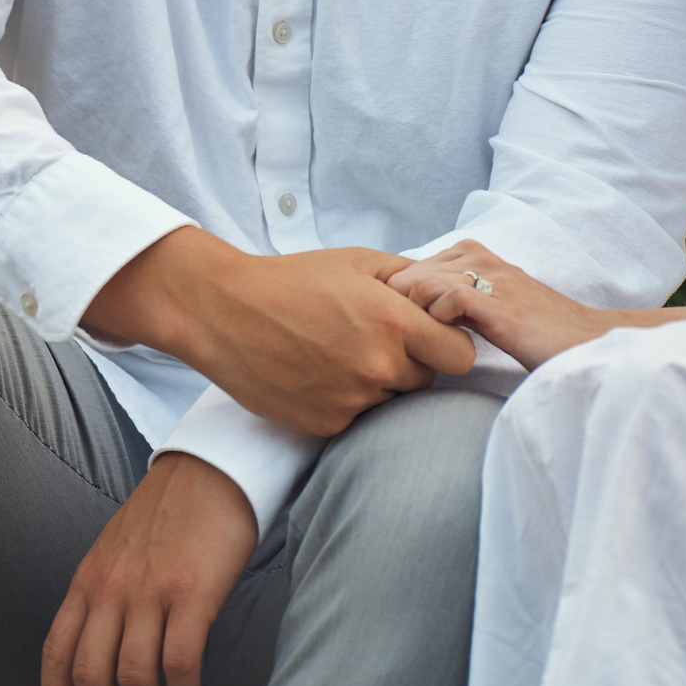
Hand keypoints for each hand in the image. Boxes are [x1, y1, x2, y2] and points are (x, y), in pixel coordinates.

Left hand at [42, 452, 256, 685]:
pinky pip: (180, 662)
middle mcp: (112, 588)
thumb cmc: (167, 513)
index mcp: (88, 579)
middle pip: (90, 676)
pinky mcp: (192, 593)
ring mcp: (150, 590)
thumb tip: (95, 653)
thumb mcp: (114, 550)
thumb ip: (101, 596)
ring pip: (134, 677)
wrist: (212, 468)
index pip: (57, 653)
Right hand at [84, 230, 475, 434]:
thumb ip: (411, 276)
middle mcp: (377, 365)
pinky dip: (346, 401)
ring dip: (378, 383)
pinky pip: (358, 418)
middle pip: (428, 381)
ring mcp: (352, 399)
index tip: (431, 336)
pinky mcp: (326, 424)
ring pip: (392, 401)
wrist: (224, 312)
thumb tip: (450, 292)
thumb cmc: (292, 280)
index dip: (449, 345)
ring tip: (339, 354)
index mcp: (392, 320)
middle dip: (411, 362)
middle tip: (373, 339)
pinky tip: (318, 373)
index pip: (461, 356)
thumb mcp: (357, 260)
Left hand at [385, 240, 615, 368]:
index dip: (400, 295)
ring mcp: (493, 279)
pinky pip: (449, 298)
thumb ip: (458, 296)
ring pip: (424, 281)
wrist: (586, 339)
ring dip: (415, 314)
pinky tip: (447, 338)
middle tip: (408, 337)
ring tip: (425, 340)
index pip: (412, 264)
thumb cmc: (538, 328)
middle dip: (400, 305)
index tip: (402, 325)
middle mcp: (482, 258)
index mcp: (477, 254)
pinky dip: (437, 319)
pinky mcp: (502, 305)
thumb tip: (412, 305)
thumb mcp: (491, 302)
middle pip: (410, 271)